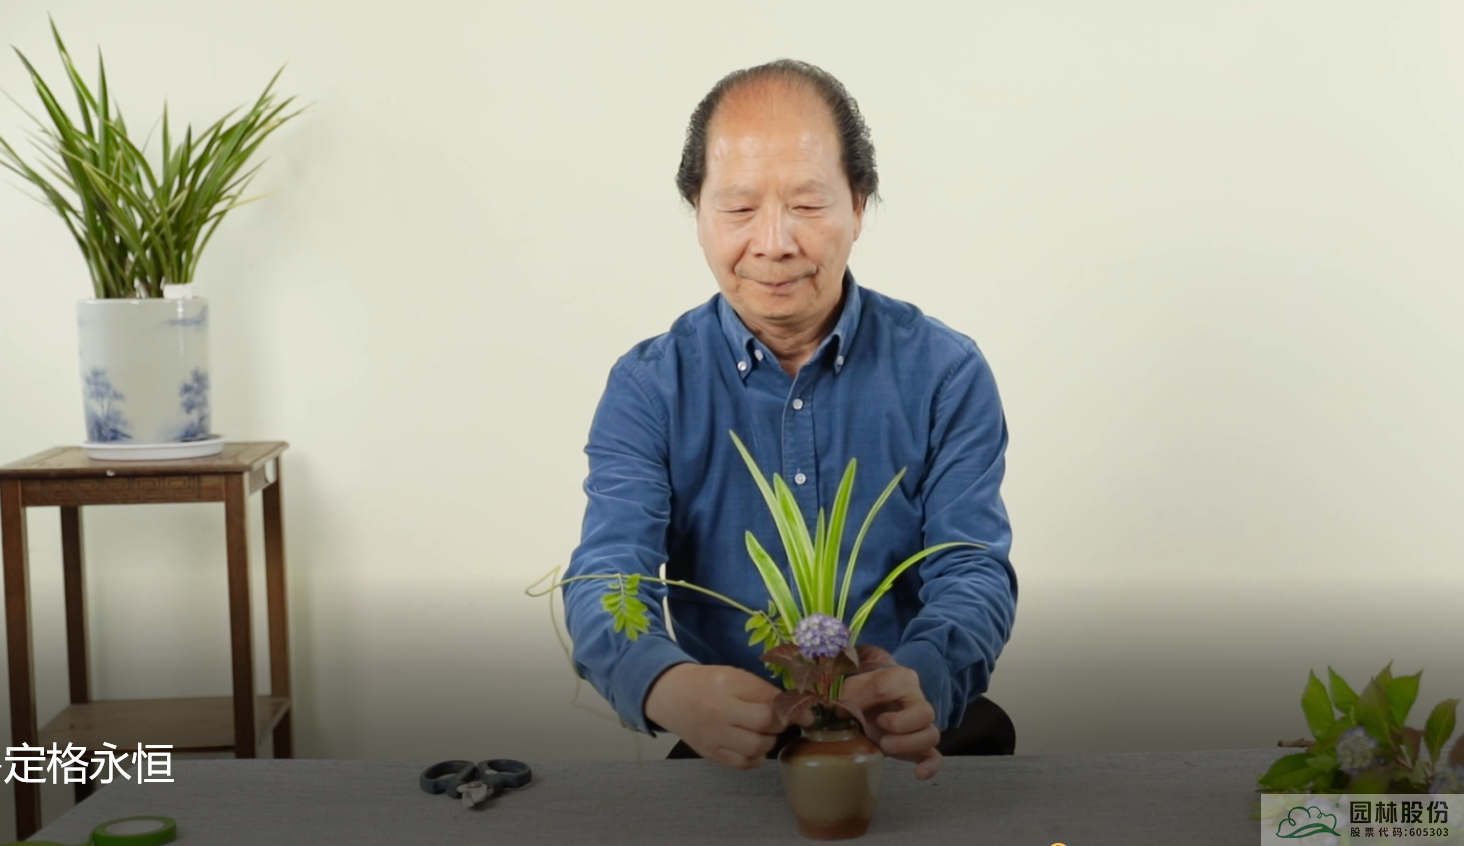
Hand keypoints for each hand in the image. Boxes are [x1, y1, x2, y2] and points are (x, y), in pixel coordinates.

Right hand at [645, 663, 788, 769]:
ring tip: (762, 732)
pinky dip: (756, 757)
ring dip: (769, 741)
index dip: (792, 710)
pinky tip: (753, 746)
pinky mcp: (710, 753)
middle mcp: (720, 711)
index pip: (768, 700)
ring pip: (756, 747)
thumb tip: (798, 709)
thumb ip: (763, 691)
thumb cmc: (708, 683)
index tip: (807, 714)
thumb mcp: (734, 676)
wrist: (671, 696)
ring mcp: (714, 735)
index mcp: (728, 684)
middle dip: (779, 724)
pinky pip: (744, 763)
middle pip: (764, 724)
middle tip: (778, 720)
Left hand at [838, 665, 942, 779]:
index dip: (865, 699)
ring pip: (932, 735)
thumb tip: (841, 712)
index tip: (846, 708)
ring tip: (885, 746)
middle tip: (879, 726)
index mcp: (901, 679)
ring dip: (909, 744)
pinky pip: (935, 757)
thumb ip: (849, 697)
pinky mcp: (920, 746)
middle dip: (900, 723)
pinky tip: (917, 774)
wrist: (871, 703)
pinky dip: (930, 766)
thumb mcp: (853, 687)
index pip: (888, 687)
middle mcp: (917, 700)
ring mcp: (921, 726)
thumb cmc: (864, 693)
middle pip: (925, 713)